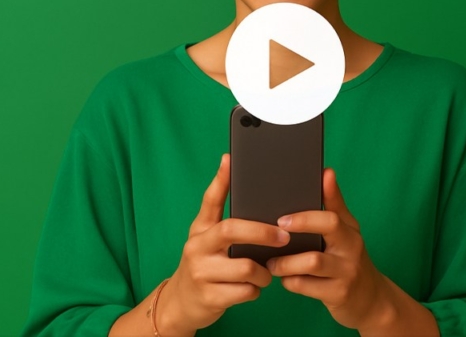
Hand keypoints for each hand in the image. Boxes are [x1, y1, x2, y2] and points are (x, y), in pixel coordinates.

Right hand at [161, 154, 290, 334]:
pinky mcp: (211, 299)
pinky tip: (253, 288)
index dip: (221, 180)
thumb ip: (217, 204)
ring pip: (246, 267)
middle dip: (263, 232)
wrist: (181, 304)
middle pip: (232, 230)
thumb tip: (228, 162)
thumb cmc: (203, 263)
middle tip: (284, 237)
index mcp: (200, 230)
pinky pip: (246, 291)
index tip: (231, 161)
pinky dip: (255, 290)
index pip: (210, 201)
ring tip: (266, 271)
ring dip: (264, 271)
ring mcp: (202, 274)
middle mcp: (197, 248)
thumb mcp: (204, 235)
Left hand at [265, 168, 390, 331]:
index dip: (307, 214)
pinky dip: (290, 282)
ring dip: (286, 262)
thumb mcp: (347, 232)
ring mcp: (346, 273)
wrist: (370, 300)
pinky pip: (306, 286)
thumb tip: (327, 172)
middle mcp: (351, 249)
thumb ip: (335, 204)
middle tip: (274, 233)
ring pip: (312, 262)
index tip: (283, 218)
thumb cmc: (350, 260)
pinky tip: (284, 279)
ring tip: (272, 263)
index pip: (332, 215)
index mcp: (350, 231)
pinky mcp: (338, 295)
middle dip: (297, 228)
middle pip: (327, 229)